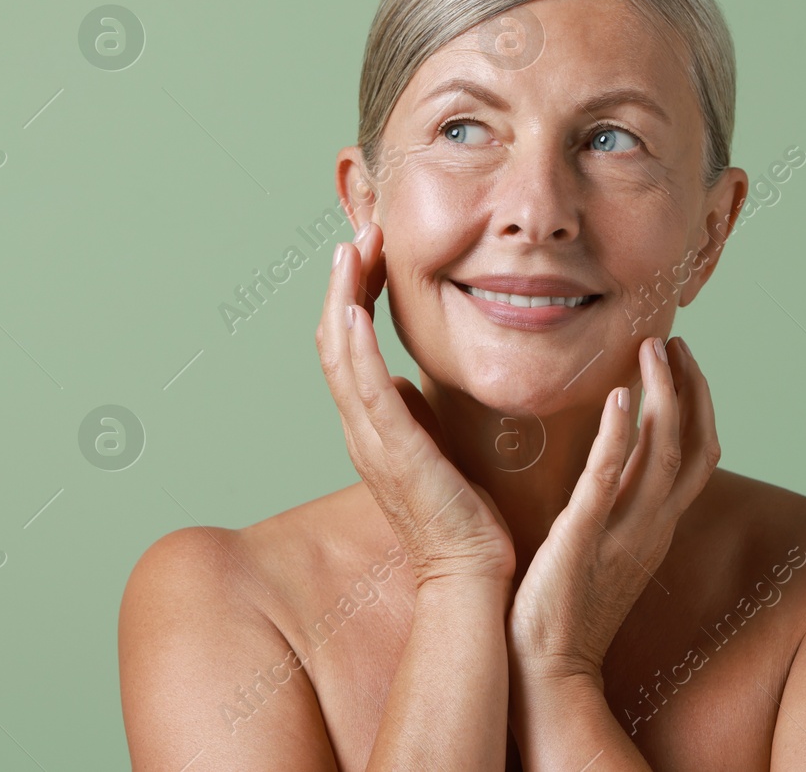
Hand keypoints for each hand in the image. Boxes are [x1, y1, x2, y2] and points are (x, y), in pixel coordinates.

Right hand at [316, 222, 516, 590]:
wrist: (472, 572)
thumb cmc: (460, 514)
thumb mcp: (432, 445)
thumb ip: (412, 413)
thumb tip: (405, 381)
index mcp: (370, 423)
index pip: (348, 345)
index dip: (351, 294)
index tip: (369, 251)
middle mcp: (360, 427)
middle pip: (333, 339)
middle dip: (343, 282)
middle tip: (358, 233)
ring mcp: (371, 440)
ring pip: (340, 355)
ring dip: (342, 297)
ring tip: (351, 250)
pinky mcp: (395, 453)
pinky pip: (365, 391)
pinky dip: (355, 347)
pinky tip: (354, 309)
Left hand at [507, 336, 719, 684]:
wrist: (548, 670)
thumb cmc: (563, 607)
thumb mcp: (601, 544)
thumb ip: (611, 501)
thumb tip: (611, 455)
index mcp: (655, 527)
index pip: (698, 455)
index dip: (698, 404)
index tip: (682, 358)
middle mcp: (652, 528)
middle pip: (695, 446)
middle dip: (691, 388)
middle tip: (673, 340)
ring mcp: (624, 534)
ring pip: (665, 452)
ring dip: (664, 395)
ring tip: (652, 348)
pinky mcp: (583, 539)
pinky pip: (608, 479)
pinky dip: (619, 434)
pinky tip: (618, 396)